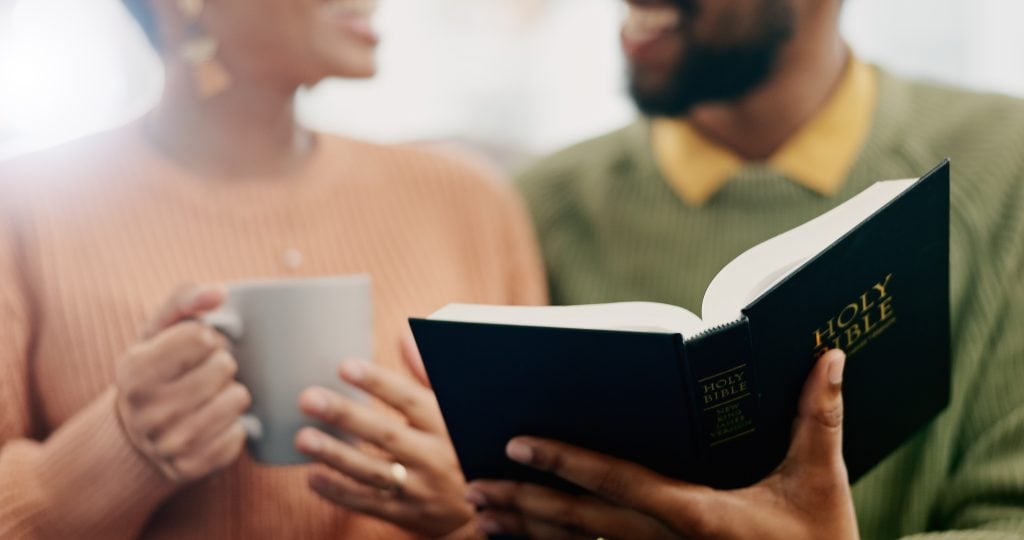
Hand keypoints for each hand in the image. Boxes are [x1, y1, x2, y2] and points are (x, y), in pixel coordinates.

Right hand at [114, 284, 251, 483]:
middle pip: (224, 366)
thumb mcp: (159, 330)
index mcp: (135, 370)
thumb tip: (220, 292)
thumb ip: (186, 299)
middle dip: (221, 365)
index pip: (203, 337)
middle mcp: (147, 410)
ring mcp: (168, 443)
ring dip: (232, 393)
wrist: (136, 436)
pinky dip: (235, 425)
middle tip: (204, 374)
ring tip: (210, 397)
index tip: (193, 349)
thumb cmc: (158, 370)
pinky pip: (240, 434)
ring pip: (238, 399)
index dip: (207, 338)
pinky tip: (214, 424)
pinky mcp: (192, 468)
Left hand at [296, 335, 477, 538]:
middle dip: (346, 416)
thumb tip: (404, 337)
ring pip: (374, 472)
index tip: (345, 366)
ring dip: (336, 456)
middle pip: (386, 434)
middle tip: (308, 398)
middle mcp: (435, 456)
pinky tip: (313, 477)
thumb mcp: (459, 411)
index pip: (410, 399)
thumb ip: (429, 375)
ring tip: (303, 438)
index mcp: (448, 425)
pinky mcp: (408, 514)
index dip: (378, 382)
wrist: (493, 506)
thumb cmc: (469, 447)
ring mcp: (421, 489)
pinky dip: (340, 493)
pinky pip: (370, 504)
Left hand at [468, 349, 857, 539]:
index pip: (617, 482)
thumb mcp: (820, 480)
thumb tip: (828, 354)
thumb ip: (818, 415)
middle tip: (473, 486)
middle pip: (581, 523)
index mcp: (698, 515)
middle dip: (524, 503)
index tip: (517, 443)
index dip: (565, 462)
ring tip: (482, 515)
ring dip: (528, 531)